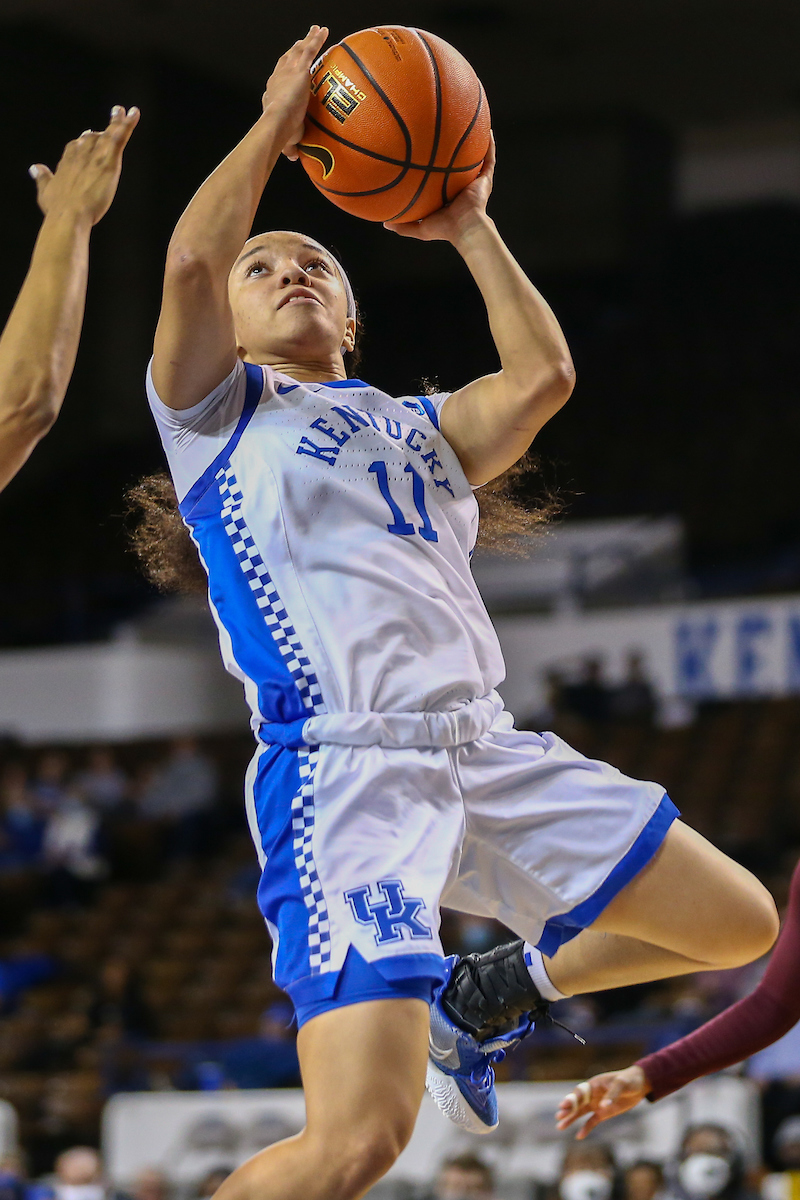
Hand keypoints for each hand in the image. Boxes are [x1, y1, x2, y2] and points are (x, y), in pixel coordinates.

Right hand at [30, 105, 139, 224]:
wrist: (68, 214)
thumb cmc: (57, 208)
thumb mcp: (46, 191)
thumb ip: (42, 178)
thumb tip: (34, 167)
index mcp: (67, 161)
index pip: (76, 146)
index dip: (82, 142)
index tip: (87, 135)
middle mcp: (80, 154)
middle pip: (91, 138)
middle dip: (99, 133)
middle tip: (105, 125)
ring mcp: (94, 156)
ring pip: (108, 134)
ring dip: (116, 121)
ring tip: (122, 110)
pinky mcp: (107, 160)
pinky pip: (119, 137)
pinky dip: (127, 124)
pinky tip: (134, 113)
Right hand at [262, 25, 328, 159]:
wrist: (277, 122)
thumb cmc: (280, 133)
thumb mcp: (287, 141)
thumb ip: (291, 147)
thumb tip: (293, 157)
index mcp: (272, 94)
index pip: (278, 80)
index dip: (282, 74)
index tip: (287, 71)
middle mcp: (278, 78)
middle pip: (286, 60)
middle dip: (292, 52)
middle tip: (297, 45)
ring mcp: (289, 71)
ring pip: (298, 51)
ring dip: (305, 40)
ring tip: (312, 33)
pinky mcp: (300, 69)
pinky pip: (310, 49)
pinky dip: (316, 39)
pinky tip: (322, 31)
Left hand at [383, 131, 494, 243]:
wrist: (464, 228)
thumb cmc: (444, 230)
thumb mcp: (419, 228)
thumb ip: (403, 226)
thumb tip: (384, 224)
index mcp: (448, 196)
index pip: (441, 179)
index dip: (435, 167)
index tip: (425, 154)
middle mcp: (461, 187)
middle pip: (457, 165)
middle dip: (452, 151)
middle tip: (444, 134)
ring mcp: (474, 182)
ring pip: (475, 159)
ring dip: (473, 144)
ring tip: (470, 125)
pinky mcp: (485, 180)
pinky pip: (489, 159)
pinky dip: (490, 145)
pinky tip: (488, 131)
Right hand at [555, 1066, 649, 1138]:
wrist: (639, 1085)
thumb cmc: (629, 1080)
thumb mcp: (622, 1084)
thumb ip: (612, 1094)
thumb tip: (603, 1106)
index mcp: (594, 1084)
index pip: (580, 1092)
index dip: (572, 1099)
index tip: (563, 1105)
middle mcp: (592, 1094)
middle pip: (577, 1103)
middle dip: (567, 1110)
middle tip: (558, 1117)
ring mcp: (597, 1104)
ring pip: (580, 1113)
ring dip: (571, 1119)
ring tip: (560, 1127)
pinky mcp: (603, 1113)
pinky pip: (592, 1121)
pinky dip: (585, 1128)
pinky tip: (579, 1136)